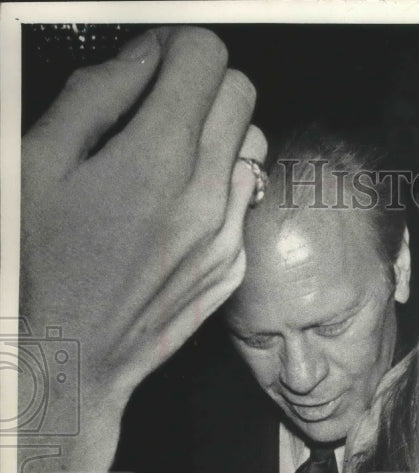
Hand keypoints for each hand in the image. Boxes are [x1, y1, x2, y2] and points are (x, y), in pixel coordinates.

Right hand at [21, 26, 265, 406]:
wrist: (74, 354)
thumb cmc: (43, 264)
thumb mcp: (39, 163)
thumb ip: (96, 96)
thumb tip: (144, 57)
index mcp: (157, 157)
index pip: (207, 56)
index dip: (175, 46)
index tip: (152, 61)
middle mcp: (206, 193)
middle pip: (240, 92)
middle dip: (202, 82)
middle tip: (159, 102)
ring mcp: (226, 232)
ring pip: (253, 144)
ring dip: (220, 132)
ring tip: (171, 153)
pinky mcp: (233, 263)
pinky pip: (246, 198)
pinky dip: (221, 185)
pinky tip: (177, 204)